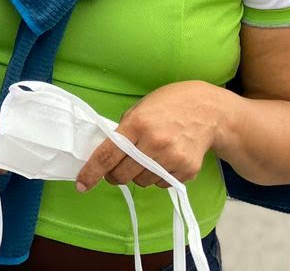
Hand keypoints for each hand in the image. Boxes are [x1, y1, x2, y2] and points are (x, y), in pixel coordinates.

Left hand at [75, 81, 225, 191]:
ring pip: (142, 182)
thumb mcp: (139, 109)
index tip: (81, 184)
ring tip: (148, 156)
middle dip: (115, 175)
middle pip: (123, 175)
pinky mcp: (187, 170)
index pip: (107, 155)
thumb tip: (106, 155)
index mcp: (137, 124)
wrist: (207, 111)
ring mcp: (172, 158)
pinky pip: (162, 184)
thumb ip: (123, 131)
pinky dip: (158, 177)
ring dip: (138, 175)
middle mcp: (154, 143)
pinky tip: (165, 159)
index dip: (92, 172)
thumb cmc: (167, 105)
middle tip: (117, 167)